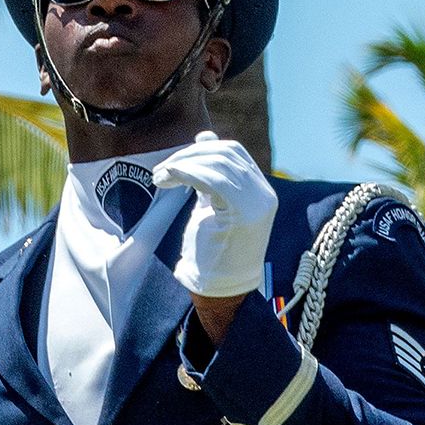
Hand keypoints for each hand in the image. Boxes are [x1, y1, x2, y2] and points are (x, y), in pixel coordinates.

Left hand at [150, 133, 276, 299]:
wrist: (221, 288)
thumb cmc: (214, 250)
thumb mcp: (212, 203)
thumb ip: (211, 173)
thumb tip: (205, 136)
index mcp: (260, 190)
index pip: (233, 152)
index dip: (202, 148)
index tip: (175, 162)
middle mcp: (263, 193)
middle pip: (225, 153)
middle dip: (188, 155)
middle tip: (163, 170)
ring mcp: (258, 202)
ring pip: (218, 163)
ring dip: (182, 164)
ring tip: (160, 178)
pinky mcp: (244, 212)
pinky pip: (213, 179)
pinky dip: (186, 173)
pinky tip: (169, 181)